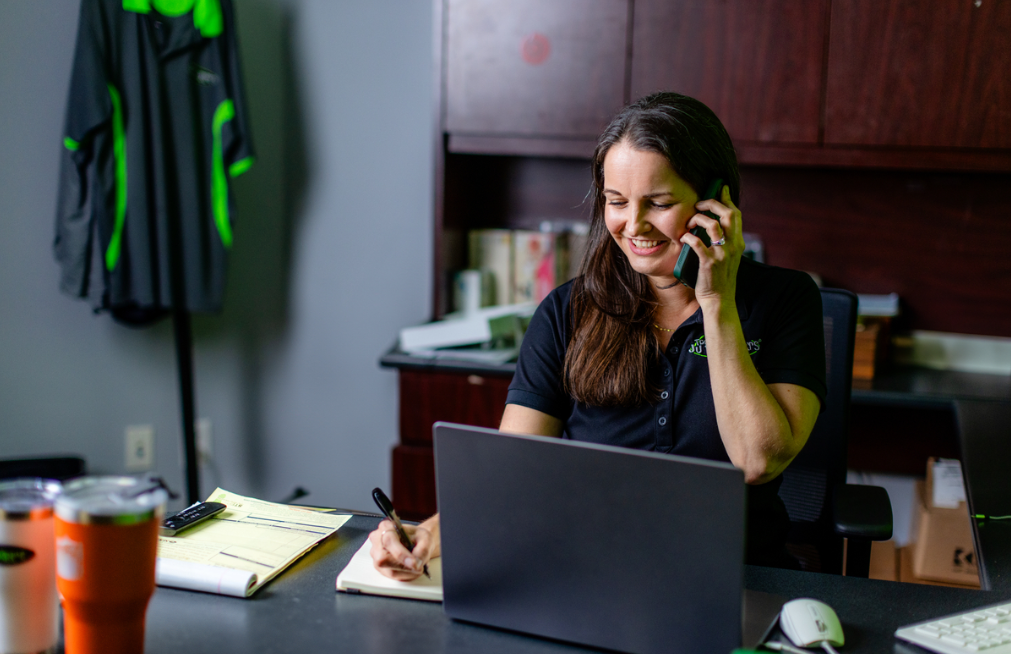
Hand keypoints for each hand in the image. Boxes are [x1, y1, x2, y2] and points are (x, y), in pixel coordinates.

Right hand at [368, 518, 434, 580]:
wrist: (416, 542)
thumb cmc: (417, 537)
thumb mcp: (425, 539)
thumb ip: (422, 551)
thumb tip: (416, 565)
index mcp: (386, 527)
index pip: (388, 541)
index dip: (400, 553)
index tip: (413, 563)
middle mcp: (377, 540)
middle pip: (383, 559)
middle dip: (404, 566)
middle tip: (419, 567)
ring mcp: (376, 555)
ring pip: (389, 571)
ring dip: (407, 572)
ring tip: (418, 567)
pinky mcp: (379, 567)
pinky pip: (392, 576)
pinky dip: (405, 575)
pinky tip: (412, 570)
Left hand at [681, 185, 743, 303]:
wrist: (719, 299)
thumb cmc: (718, 277)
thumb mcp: (726, 256)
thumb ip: (723, 240)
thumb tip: (711, 223)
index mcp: (738, 242)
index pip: (735, 214)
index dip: (727, 199)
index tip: (720, 188)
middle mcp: (733, 246)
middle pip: (727, 213)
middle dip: (712, 204)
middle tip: (699, 204)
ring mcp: (722, 254)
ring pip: (712, 225)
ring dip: (698, 219)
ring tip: (689, 223)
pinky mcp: (709, 262)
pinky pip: (697, 242)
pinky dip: (688, 237)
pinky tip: (683, 238)